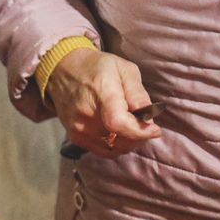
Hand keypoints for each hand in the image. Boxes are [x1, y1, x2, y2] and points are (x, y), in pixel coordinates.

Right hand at [46, 47, 162, 156]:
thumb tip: (149, 119)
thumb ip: (138, 95)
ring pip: (114, 150)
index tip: (155, 130)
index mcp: (101, 94)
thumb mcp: (124, 70)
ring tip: (131, 126)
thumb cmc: (97, 68)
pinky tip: (117, 132)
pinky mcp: (75, 137)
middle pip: (120, 141)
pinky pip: (103, 151)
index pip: (119, 123)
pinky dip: (115, 145)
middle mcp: (87, 116)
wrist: (64, 71)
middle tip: (144, 123)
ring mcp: (79, 129)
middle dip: (139, 136)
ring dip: (128, 142)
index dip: (140, 131)